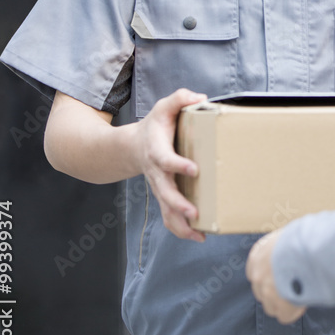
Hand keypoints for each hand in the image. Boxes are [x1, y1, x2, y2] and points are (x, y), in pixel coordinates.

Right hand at [134, 87, 206, 242]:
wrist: (134, 146)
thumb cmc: (155, 126)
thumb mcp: (164, 107)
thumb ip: (179, 98)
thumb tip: (200, 98)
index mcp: (157, 150)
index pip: (166, 159)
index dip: (178, 165)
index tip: (194, 169)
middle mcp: (156, 173)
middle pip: (164, 192)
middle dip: (179, 204)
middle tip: (194, 212)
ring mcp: (159, 187)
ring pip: (166, 211)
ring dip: (180, 224)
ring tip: (199, 233)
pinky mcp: (164, 197)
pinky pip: (169, 217)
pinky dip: (181, 230)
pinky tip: (199, 236)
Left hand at [246, 230, 305, 323]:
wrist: (306, 250)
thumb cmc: (300, 238)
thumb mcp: (284, 236)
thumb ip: (281, 247)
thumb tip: (289, 248)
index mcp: (257, 256)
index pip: (253, 272)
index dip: (267, 276)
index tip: (279, 276)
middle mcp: (257, 274)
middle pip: (260, 292)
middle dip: (274, 292)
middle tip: (291, 287)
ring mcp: (266, 291)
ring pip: (270, 307)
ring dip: (282, 304)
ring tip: (298, 296)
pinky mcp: (279, 305)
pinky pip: (284, 316)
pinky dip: (293, 312)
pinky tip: (302, 304)